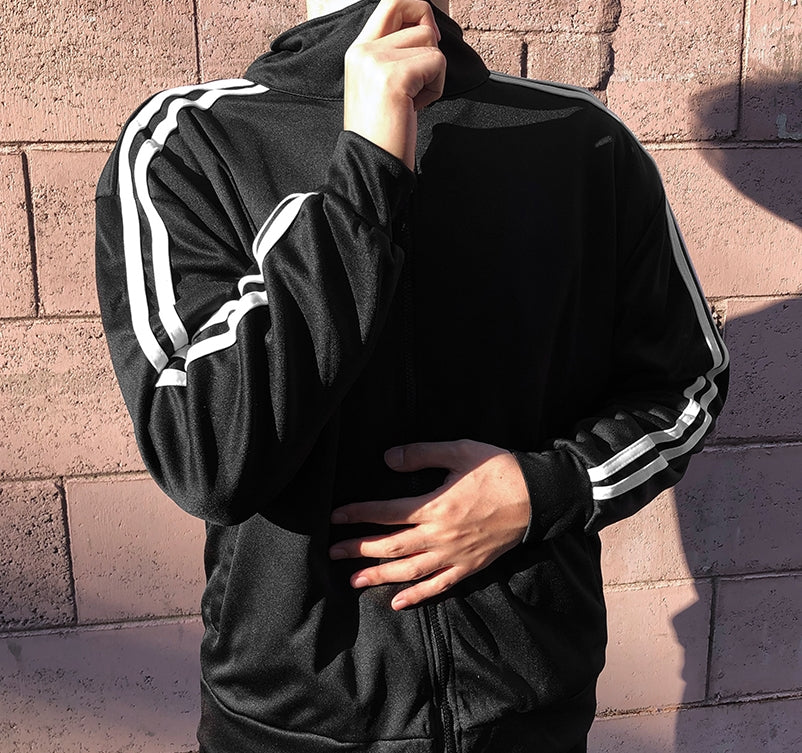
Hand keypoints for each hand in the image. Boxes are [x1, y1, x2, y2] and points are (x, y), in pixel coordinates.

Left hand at [329, 440, 530, 609]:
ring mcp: (454, 555)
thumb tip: (387, 458)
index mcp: (435, 506)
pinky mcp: (469, 567)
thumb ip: (422, 454)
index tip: (335, 517)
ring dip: (379, 576)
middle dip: (358, 549)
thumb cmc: (497, 470)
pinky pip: (439, 586)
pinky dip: (416, 596)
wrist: (536, 496)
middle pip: (390, 546)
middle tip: (332, 552)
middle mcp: (440, 535)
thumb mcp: (459, 452)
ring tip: (353, 581)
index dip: (358, 514)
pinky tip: (397, 602)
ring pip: (409, 571)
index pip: (386, 512)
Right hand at [343, 0, 446, 169]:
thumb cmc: (382, 133)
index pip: (393, 1)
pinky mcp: (394, 76)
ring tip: (412, 100)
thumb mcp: (382, 85)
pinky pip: (436, 63)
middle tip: (420, 78)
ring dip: (432, 73)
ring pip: (430, 41)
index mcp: (358, 50)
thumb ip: (396, 53)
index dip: (418, 12)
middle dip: (430, 46)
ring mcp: (375, 60)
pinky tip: (415, 108)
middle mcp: (363, 49)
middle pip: (417, 16)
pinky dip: (435, 88)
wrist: (370, 167)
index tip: (425, 42)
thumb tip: (427, 27)